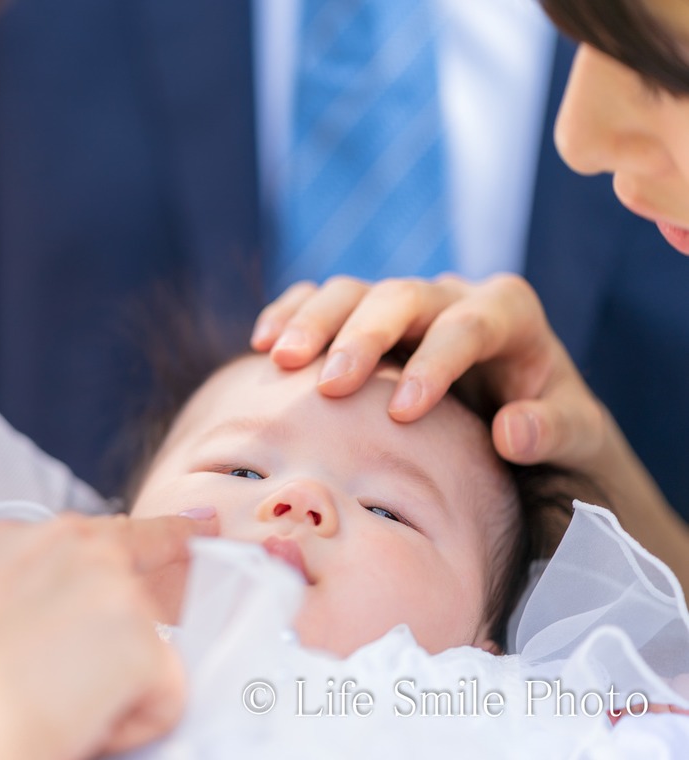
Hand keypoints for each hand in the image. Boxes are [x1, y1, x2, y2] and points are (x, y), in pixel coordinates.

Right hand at [0, 511, 217, 759]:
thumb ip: (29, 597)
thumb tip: (73, 631)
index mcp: (12, 540)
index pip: (104, 529)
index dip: (157, 535)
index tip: (196, 527)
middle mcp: (68, 547)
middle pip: (155, 561)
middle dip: (149, 612)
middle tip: (128, 638)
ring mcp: (109, 587)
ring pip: (151, 645)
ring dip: (117, 686)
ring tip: (51, 708)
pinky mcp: (139, 641)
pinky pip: (165, 696)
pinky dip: (130, 725)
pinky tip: (75, 726)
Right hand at [250, 275, 688, 586]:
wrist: (518, 410)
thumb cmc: (547, 424)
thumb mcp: (575, 435)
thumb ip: (553, 431)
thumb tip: (512, 433)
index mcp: (508, 312)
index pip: (468, 324)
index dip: (435, 363)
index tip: (403, 412)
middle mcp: (450, 295)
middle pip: (400, 295)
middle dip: (363, 337)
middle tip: (330, 386)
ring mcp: (402, 302)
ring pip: (352, 290)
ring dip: (313, 322)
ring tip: (281, 362)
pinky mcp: (363, 315)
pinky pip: (320, 297)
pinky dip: (291, 313)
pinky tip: (262, 343)